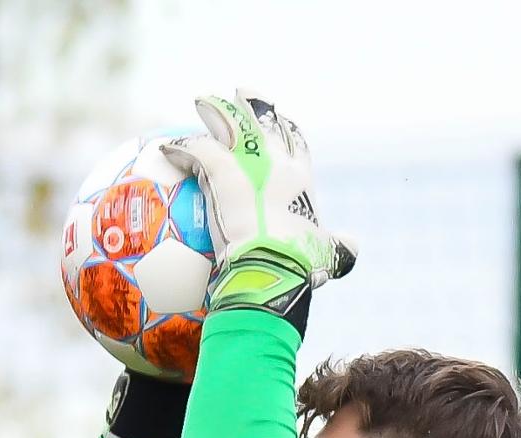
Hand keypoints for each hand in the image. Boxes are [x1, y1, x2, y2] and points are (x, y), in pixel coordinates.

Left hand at [162, 91, 354, 321]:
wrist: (273, 262)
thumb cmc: (301, 262)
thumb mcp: (328, 253)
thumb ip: (340, 247)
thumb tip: (353, 248)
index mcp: (299, 176)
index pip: (295, 141)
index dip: (287, 130)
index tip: (280, 120)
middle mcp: (274, 159)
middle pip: (263, 120)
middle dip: (253, 103)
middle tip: (241, 93)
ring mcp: (245, 159)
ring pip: (229, 121)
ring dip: (216, 110)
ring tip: (204, 102)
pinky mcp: (218, 167)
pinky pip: (195, 148)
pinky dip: (180, 148)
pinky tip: (167, 148)